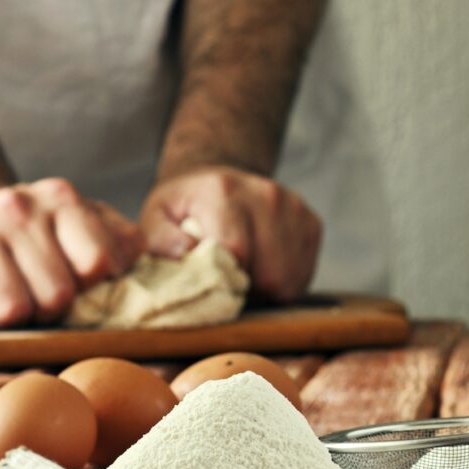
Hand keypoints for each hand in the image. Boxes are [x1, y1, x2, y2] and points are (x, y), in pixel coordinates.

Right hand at [0, 178, 143, 328]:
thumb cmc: (40, 237)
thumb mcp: (88, 227)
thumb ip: (126, 241)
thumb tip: (170, 252)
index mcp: (62, 198)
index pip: (97, 264)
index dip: (91, 287)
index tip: (80, 285)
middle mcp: (14, 205)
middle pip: (56, 295)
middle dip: (52, 309)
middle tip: (39, 299)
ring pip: (12, 311)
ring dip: (15, 320)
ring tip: (10, 302)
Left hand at [140, 165, 321, 301]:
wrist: (218, 177)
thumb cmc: (185, 206)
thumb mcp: (157, 216)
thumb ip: (161, 239)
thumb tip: (187, 254)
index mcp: (224, 192)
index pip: (237, 252)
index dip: (224, 282)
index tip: (211, 286)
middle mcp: (266, 195)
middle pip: (270, 273)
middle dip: (248, 290)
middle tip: (228, 285)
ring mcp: (294, 208)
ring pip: (290, 279)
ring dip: (267, 290)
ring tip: (244, 277)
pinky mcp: (311, 222)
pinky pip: (304, 274)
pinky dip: (285, 282)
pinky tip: (263, 269)